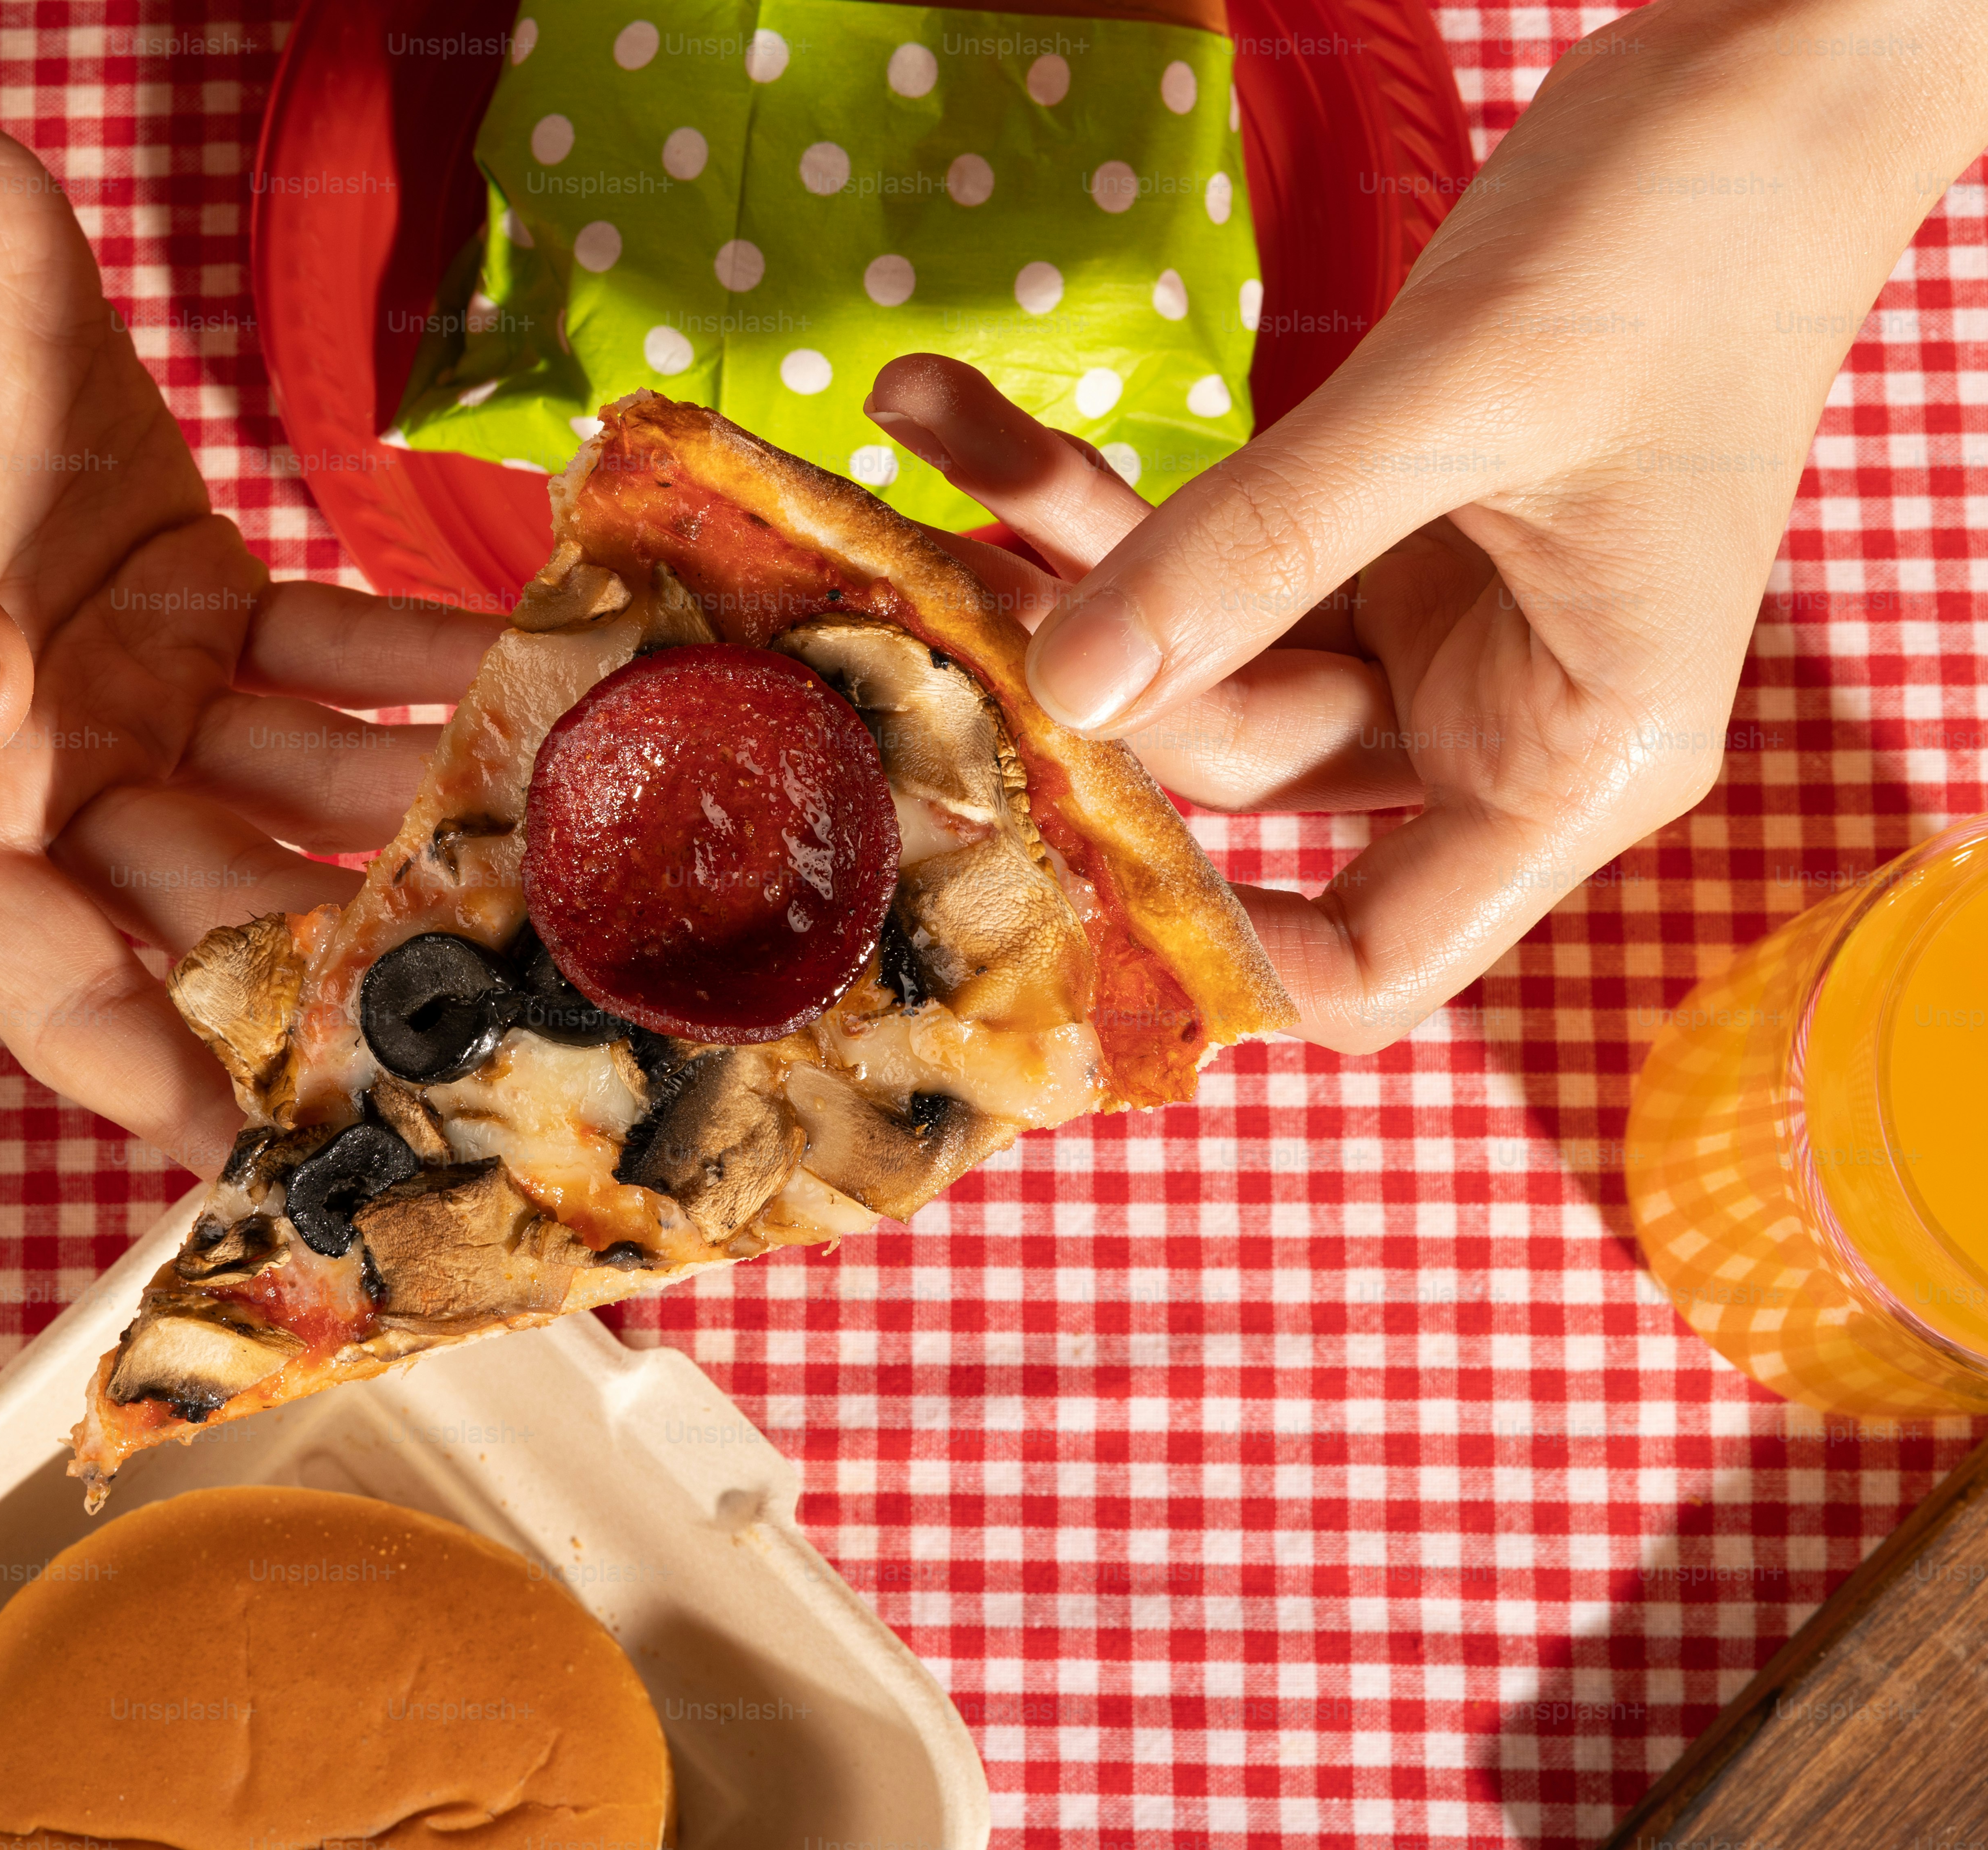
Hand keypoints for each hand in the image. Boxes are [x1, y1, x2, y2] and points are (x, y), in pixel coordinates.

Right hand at [0, 17, 498, 1171]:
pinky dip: (421, 671)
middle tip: (492, 994)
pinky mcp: (203, 592)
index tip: (274, 1156)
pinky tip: (524, 682)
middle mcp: (32, 766)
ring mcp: (130, 684)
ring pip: (296, 787)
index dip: (156, 1075)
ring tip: (557, 842)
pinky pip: (331, 655)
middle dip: (338, 956)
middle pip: (203, 904)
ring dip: (416, 814)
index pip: (43, 977)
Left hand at [867, 0, 1987, 1051]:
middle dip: (1091, 662)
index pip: (1376, 959)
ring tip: (922, 420)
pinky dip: (1100, 491)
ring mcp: (1424, 632)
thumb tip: (1073, 685)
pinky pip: (1204, 550)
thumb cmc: (1682, 242)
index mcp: (1574, 759)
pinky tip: (966, 418)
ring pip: (1195, 649)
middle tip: (940, 561)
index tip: (1050, 859)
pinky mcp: (1367, 539)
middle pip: (1238, 769)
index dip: (1220, 947)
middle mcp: (1497, 724)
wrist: (1763, 86)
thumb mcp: (1460, 397)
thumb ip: (1260, 548)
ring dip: (1061, 548)